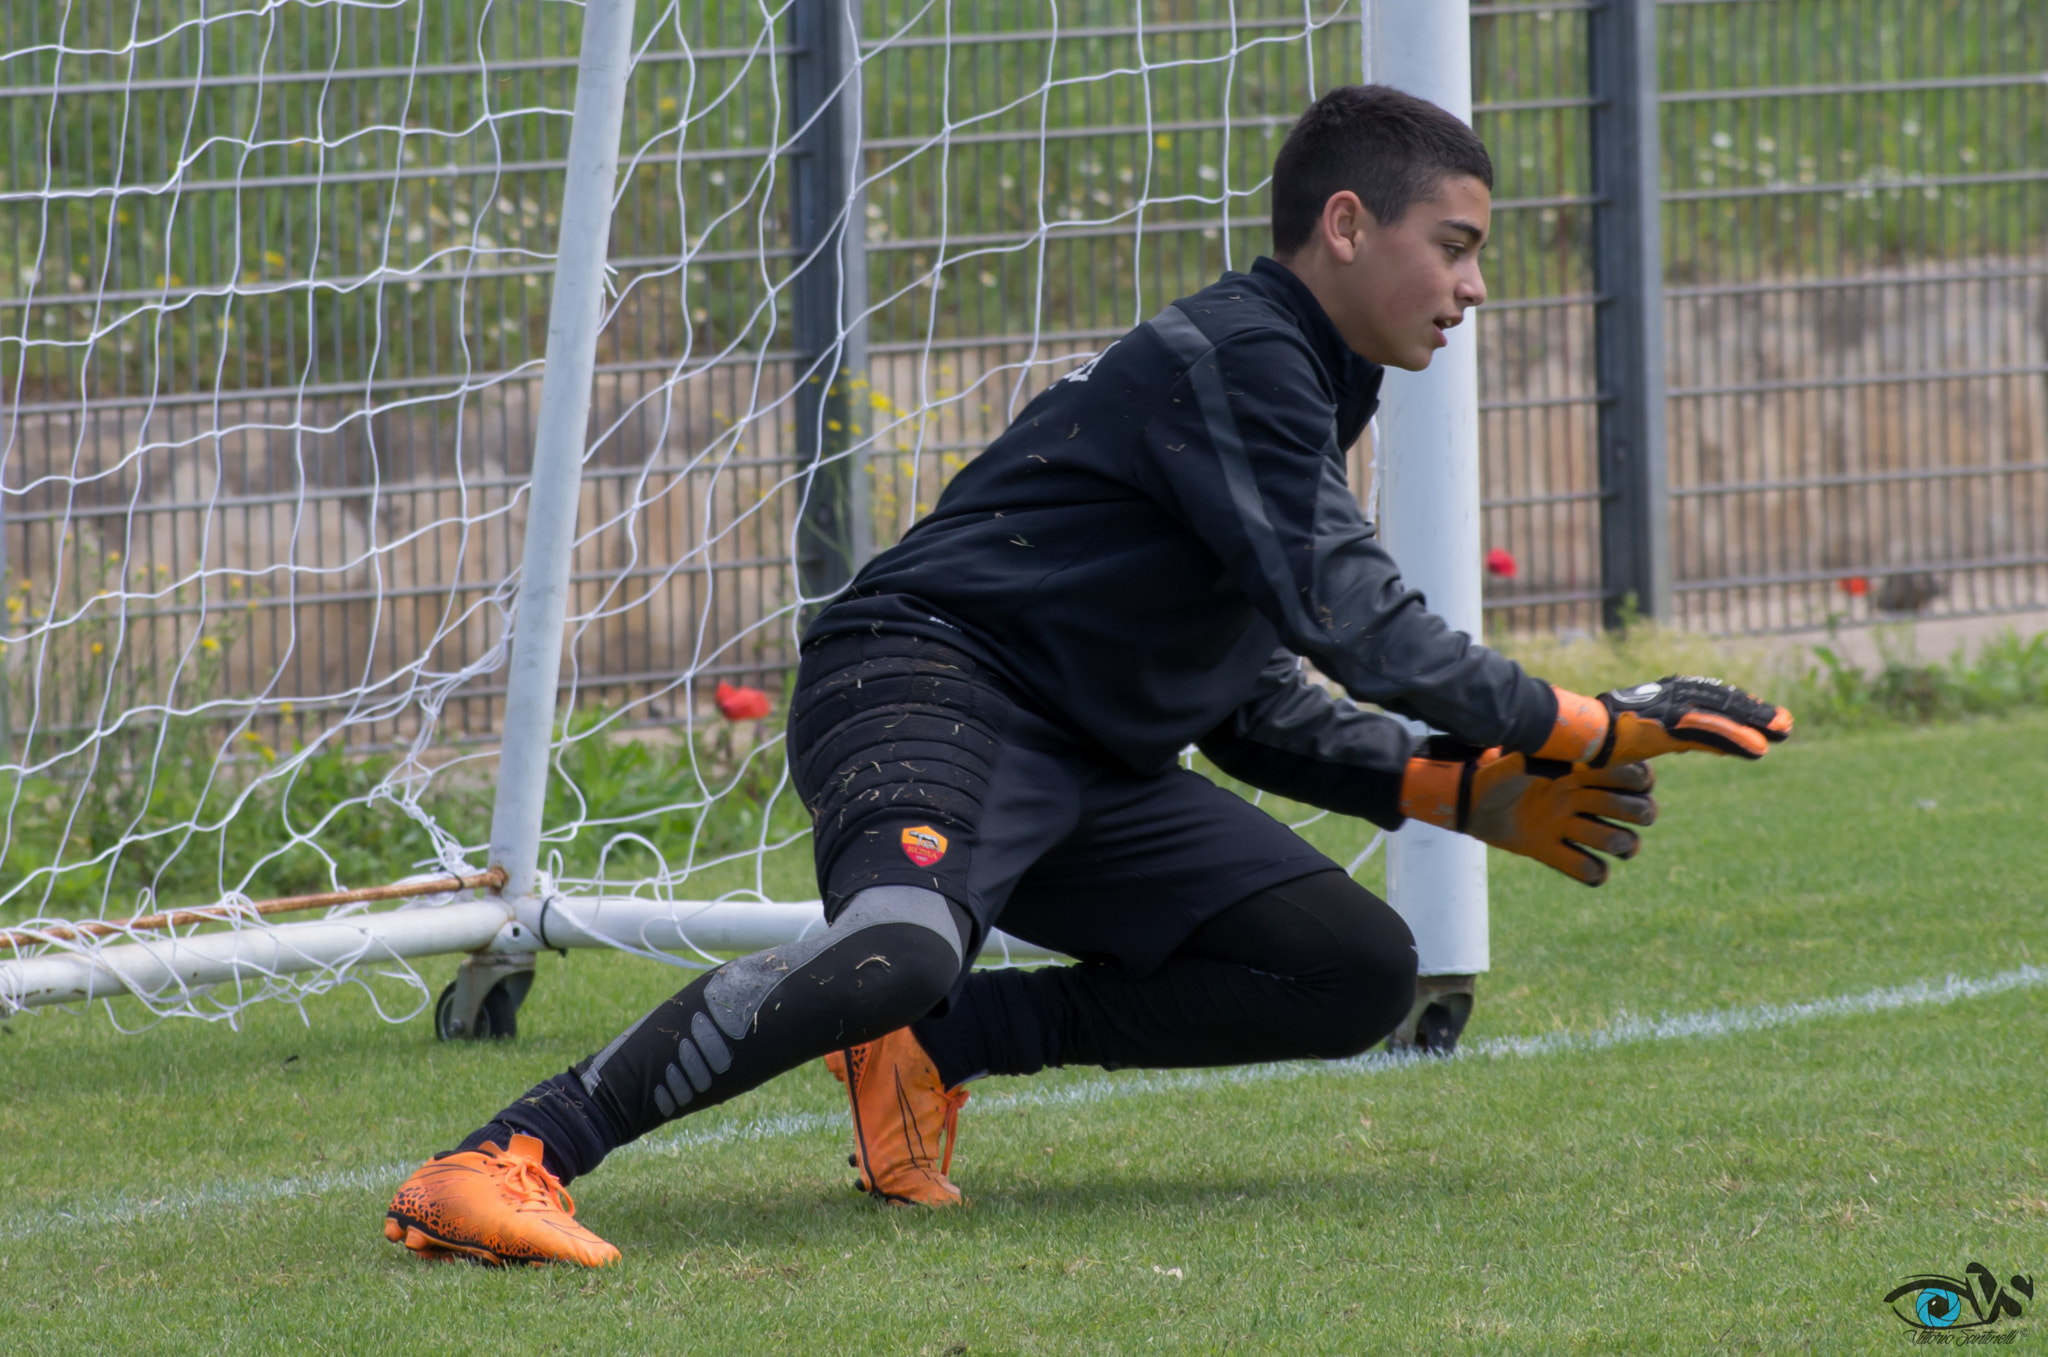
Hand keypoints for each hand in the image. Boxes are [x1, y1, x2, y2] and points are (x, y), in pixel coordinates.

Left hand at [1399, 742, 1657, 885]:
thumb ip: (1554, 749)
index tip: (1639, 780)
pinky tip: (1589, 867)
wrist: (1466, 796)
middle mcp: (1579, 799)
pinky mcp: (1550, 850)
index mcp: (1579, 771)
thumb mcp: (1525, 753)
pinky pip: (1586, 869)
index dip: (1640, 779)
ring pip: (1617, 840)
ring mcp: (1567, 827)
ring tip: (1613, 843)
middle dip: (1639, 812)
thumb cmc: (1495, 769)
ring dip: (1621, 842)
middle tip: (1631, 813)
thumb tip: (1586, 747)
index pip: (1630, 775)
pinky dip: (1592, 872)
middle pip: (1634, 809)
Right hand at [1537, 677, 1792, 765]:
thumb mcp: (1643, 736)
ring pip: (1722, 714)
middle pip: (1722, 701)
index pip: (1711, 698)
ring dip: (1754, 723)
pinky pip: (1710, 732)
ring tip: (1782, 733)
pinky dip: (1736, 740)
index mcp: (1666, 697)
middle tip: (1786, 724)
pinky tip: (1758, 750)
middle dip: (1755, 712)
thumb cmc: (1598, 736)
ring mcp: (1670, 709)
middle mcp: (1672, 697)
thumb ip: (1673, 737)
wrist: (1575, 733)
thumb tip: (1694, 744)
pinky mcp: (1668, 725)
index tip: (1762, 718)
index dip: (1739, 707)